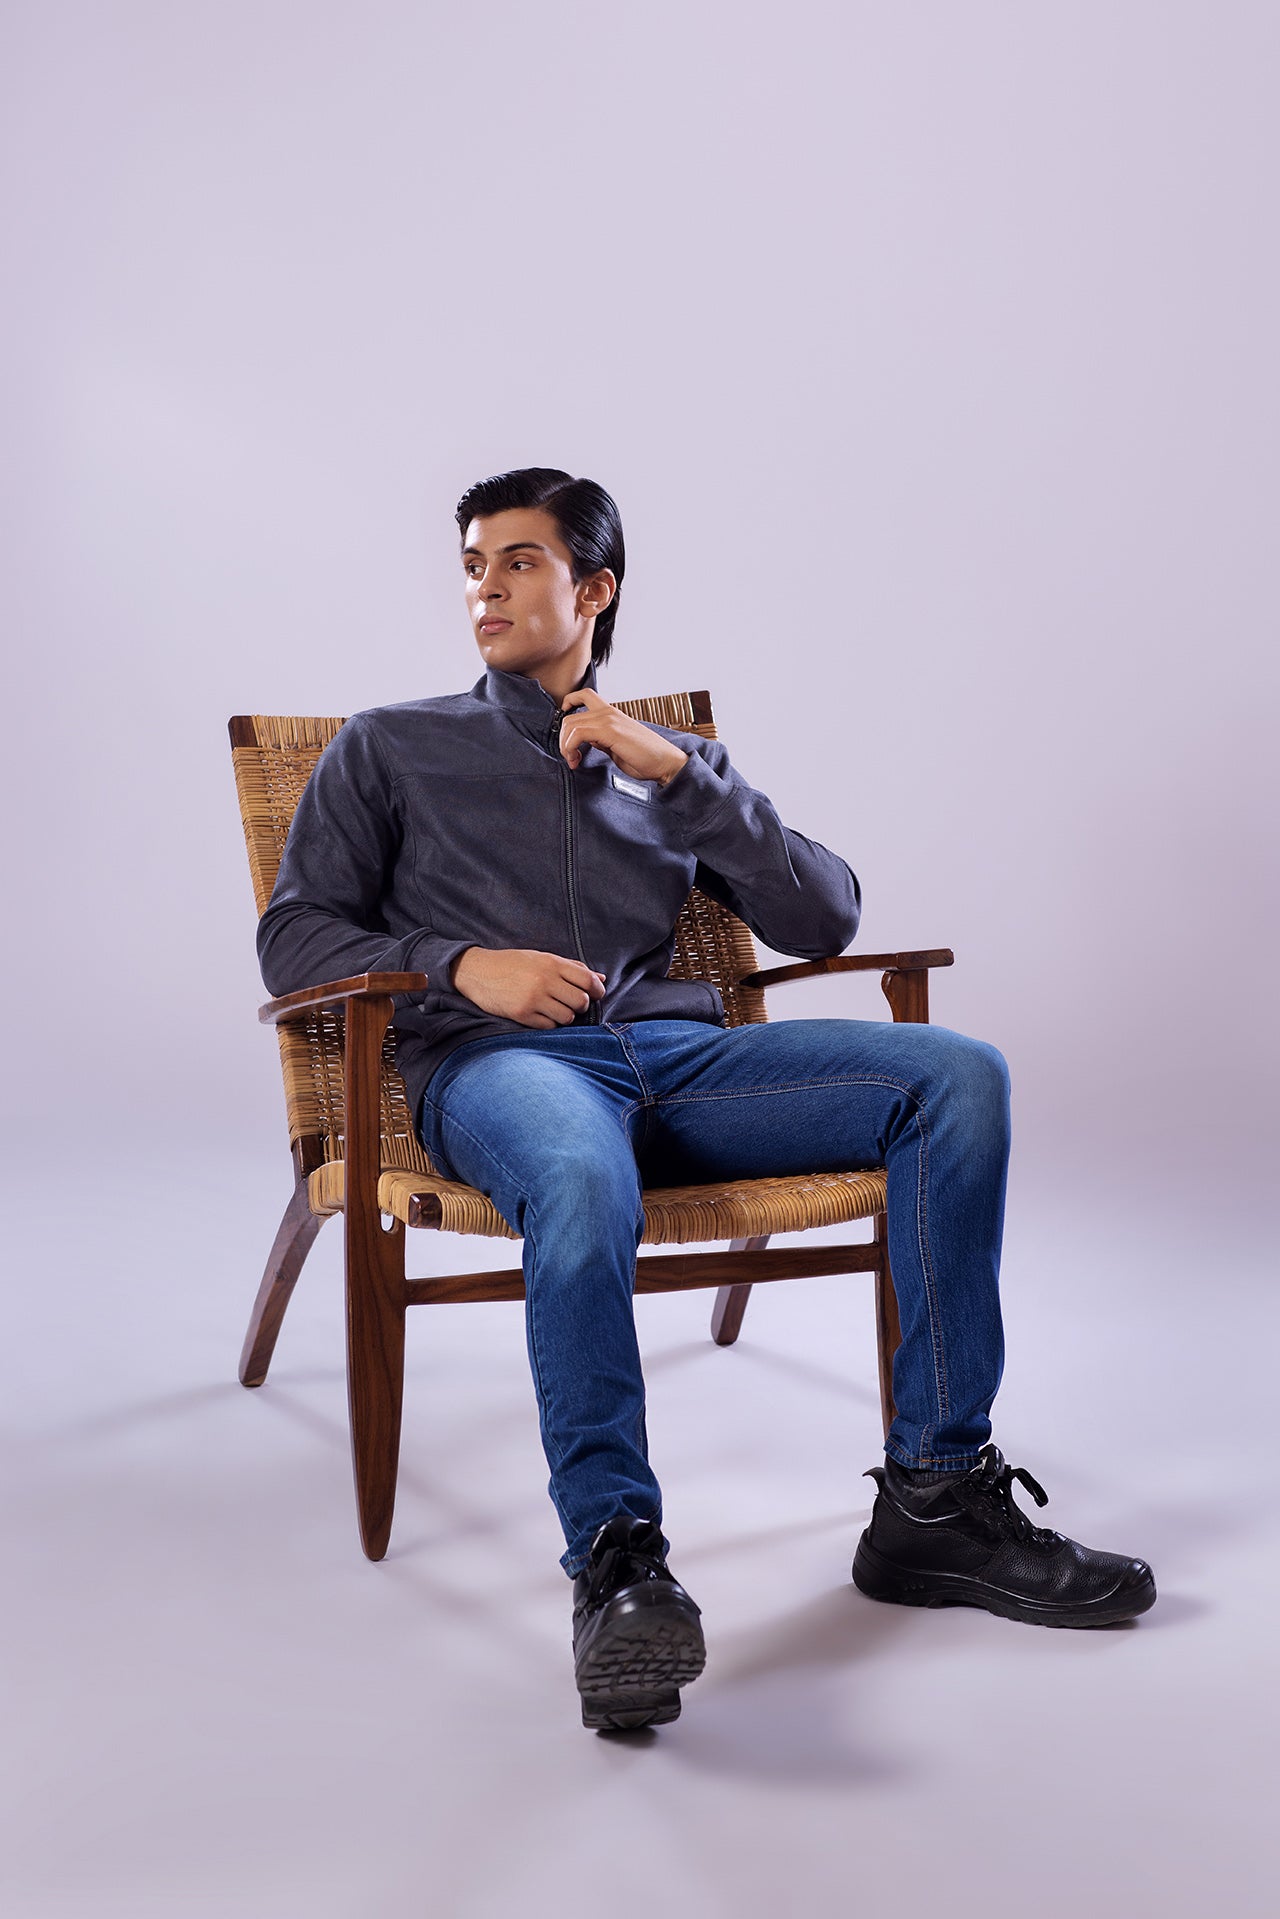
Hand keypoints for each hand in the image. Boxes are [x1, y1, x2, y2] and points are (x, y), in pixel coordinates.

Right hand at [451, 947, 606, 1027]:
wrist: (477, 971)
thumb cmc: (512, 964)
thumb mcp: (541, 958)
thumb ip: (571, 967)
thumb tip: (601, 979)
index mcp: (552, 963)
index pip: (588, 980)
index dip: (597, 991)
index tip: (594, 995)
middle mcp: (545, 980)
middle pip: (581, 1001)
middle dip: (580, 1005)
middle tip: (571, 1003)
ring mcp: (533, 998)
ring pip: (567, 1017)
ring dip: (565, 1016)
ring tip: (554, 1008)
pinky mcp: (522, 1014)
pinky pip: (549, 1026)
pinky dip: (549, 1023)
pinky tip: (540, 1014)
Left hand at [559, 686, 688, 786]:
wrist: (666, 763)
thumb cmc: (646, 759)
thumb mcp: (616, 747)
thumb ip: (601, 740)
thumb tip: (585, 741)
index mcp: (612, 714)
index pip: (584, 695)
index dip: (569, 703)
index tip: (565, 725)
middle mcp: (609, 712)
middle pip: (570, 716)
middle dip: (563, 739)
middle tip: (571, 758)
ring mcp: (609, 719)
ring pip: (570, 724)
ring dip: (565, 746)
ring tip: (574, 761)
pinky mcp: (610, 730)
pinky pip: (577, 733)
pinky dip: (570, 748)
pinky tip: (577, 760)